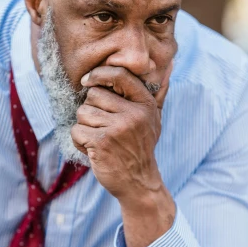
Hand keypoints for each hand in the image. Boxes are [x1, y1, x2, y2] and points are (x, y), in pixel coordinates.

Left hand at [71, 63, 171, 203]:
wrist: (138, 182)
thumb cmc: (141, 147)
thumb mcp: (155, 119)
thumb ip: (158, 93)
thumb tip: (170, 64)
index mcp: (145, 104)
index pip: (120, 75)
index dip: (99, 74)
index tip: (87, 81)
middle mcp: (133, 114)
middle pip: (94, 95)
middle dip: (91, 110)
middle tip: (101, 126)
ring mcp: (118, 128)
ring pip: (83, 113)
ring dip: (85, 127)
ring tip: (98, 139)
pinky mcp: (102, 143)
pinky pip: (77, 130)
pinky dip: (79, 141)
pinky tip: (92, 149)